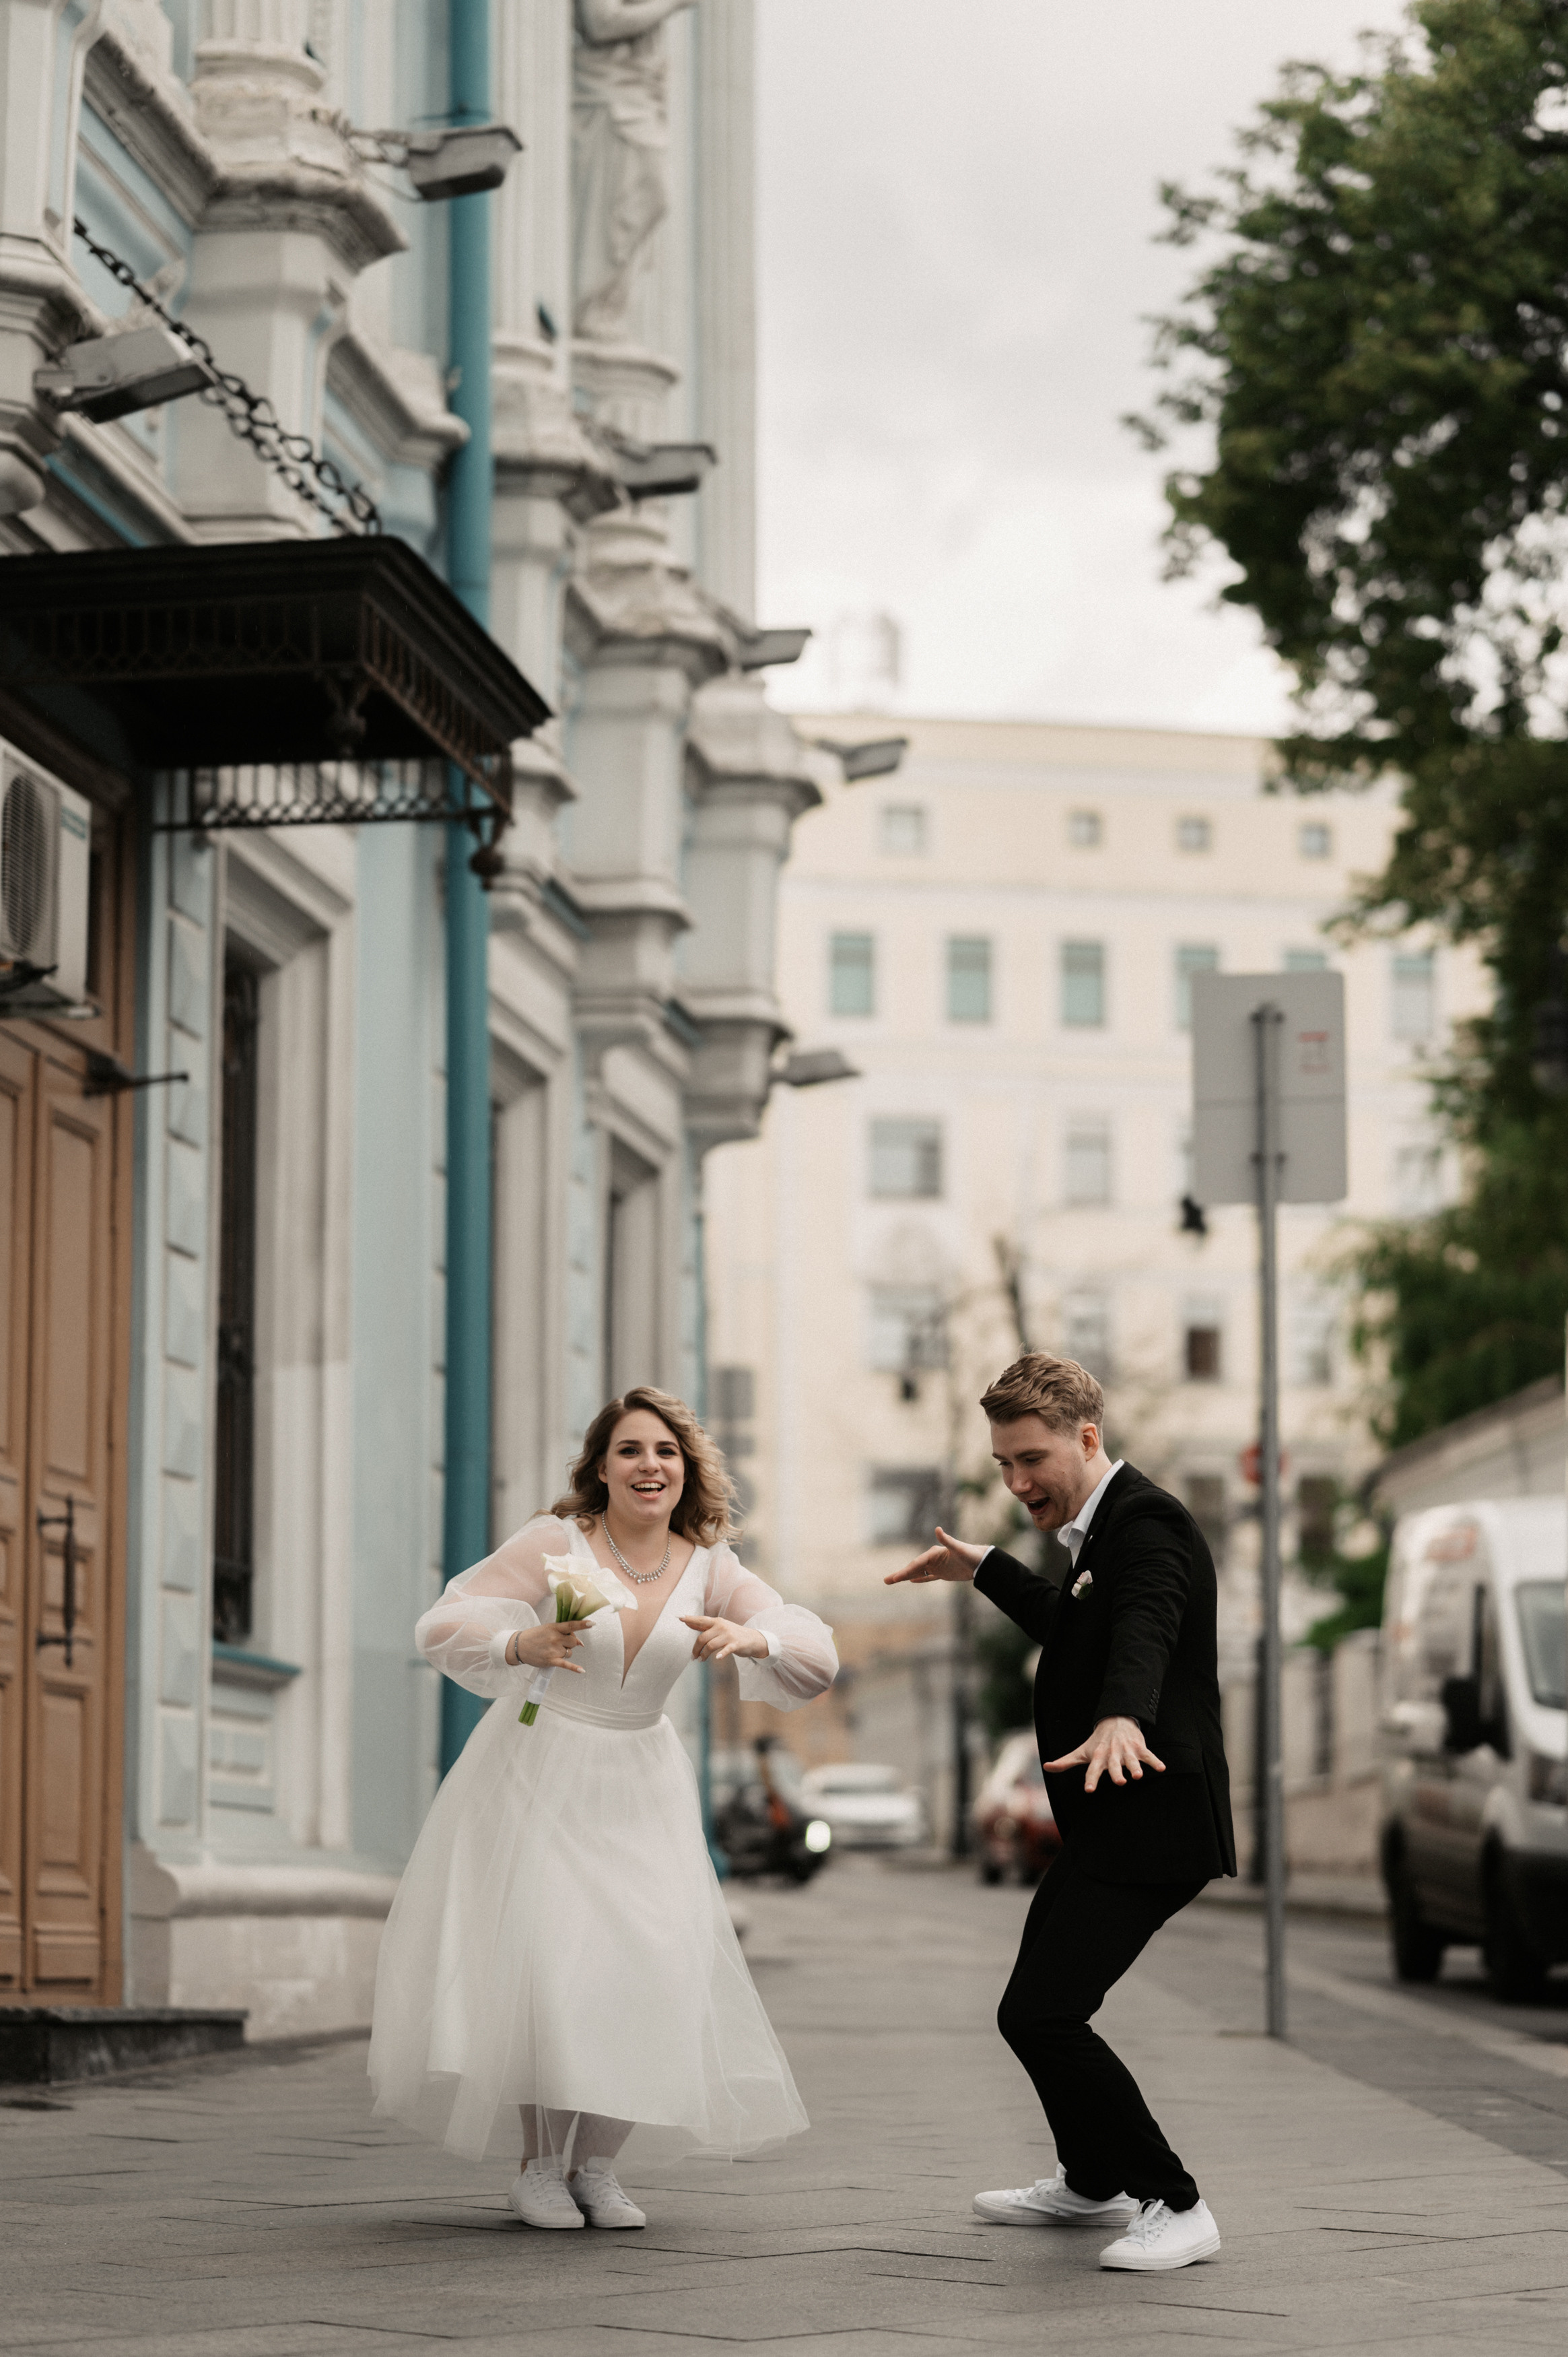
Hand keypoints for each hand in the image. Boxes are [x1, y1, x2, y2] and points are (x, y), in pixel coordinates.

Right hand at [507, 1622, 587, 1674]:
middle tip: (559, 1643)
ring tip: (553, 1651)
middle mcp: (555, 1638)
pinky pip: (566, 1664)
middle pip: (574, 1642)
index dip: (583, 1624)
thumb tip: (581, 1643)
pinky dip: (574, 1668)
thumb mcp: (548, 1629)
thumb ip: (564, 1633)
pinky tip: (582, 1670)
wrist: (519, 1646)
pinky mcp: (551, 1660)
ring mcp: (553, 1649)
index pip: (571, 1625)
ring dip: (565, 1653)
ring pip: (570, 1653)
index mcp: (554, 1628)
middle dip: (570, 1643)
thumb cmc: (535, 1636)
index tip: (592, 1623)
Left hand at [681, 1614, 768, 1662]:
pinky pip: (726, 1649)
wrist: (752, 1639)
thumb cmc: (731, 1633)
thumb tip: (687, 1622)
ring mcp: (729, 1635)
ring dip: (703, 1655)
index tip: (679, 1618)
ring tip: (701, 1660)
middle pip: (702, 1637)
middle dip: (695, 1649)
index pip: (701, 1620)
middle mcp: (721, 1627)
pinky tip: (717, 1658)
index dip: (690, 1619)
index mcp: (716, 1622)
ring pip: (711, 1645)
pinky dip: (721, 1654)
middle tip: (693, 1657)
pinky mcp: (736, 1644)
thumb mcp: (718, 1627)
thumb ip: (703, 1625)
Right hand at [884, 1525, 984, 1586]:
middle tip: (886, 1580)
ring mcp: (937, 1566)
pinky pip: (928, 1577)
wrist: (982, 1561)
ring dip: (906, 1576)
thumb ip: (947, 1539)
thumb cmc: (970, 1553)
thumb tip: (937, 1528)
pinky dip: (920, 1579)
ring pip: (918, 1572)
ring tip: (893, 1581)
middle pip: (914, 1568)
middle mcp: (934, 1559)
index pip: (917, 1563)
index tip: (896, 1578)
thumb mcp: (958, 1547)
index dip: (906, 1571)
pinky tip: (912, 1581)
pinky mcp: (943, 1573)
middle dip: (900, 1574)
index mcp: (934, 1553)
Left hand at [1044, 1715, 1164, 1792]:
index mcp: (1097, 1757)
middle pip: (1114, 1766)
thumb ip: (1064, 1761)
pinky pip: (1148, 1755)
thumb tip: (1046, 1766)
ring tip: (1138, 1776)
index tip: (1089, 1789)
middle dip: (1117, 1773)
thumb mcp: (1080, 1751)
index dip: (1091, 1779)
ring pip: (1131, 1760)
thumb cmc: (1096, 1742)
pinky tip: (1162, 1768)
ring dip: (1135, 1767)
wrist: (1115, 1720)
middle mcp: (1112, 1754)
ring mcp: (1126, 1751)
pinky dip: (1155, 1761)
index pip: (1093, 1769)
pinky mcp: (1139, 1748)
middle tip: (1120, 1783)